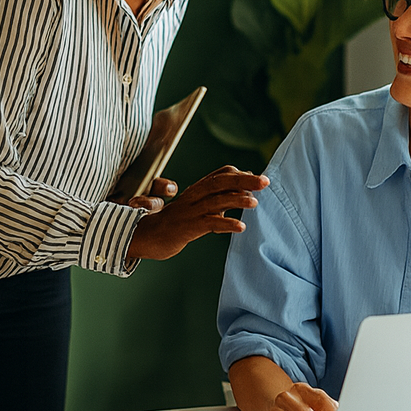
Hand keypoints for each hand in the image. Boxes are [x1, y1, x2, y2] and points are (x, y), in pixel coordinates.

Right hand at [127, 166, 268, 260]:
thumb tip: (241, 194)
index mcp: (197, 190)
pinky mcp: (187, 227)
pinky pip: (208, 223)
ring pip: (216, 201)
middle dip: (245, 180)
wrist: (145, 235)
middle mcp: (194, 197)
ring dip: (237, 199)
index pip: (221, 175)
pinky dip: (226, 223)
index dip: (240, 175)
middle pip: (221, 182)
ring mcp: (190, 211)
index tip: (259, 179)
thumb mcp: (196, 208)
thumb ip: (216, 200)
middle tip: (266, 182)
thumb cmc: (174, 223)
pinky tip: (241, 226)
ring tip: (255, 201)